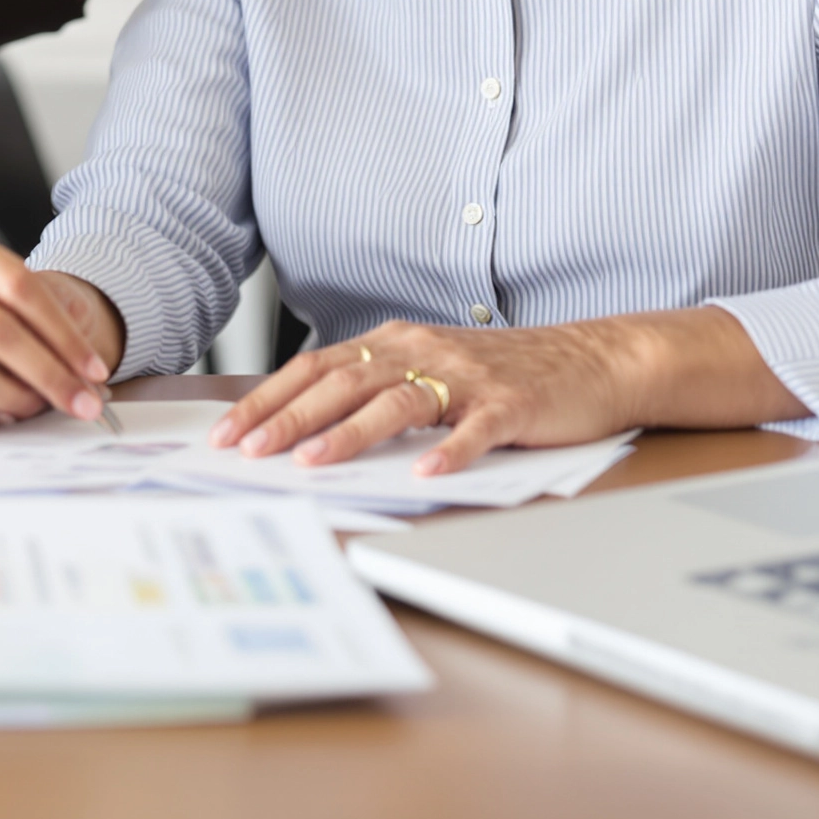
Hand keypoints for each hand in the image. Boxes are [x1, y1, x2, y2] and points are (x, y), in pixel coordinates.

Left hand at [211, 309, 804, 473]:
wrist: (591, 360)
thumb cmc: (502, 373)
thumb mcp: (429, 370)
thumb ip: (376, 389)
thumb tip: (304, 427)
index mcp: (396, 344)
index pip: (316, 368)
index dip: (269, 400)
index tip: (227, 433)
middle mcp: (423, 352)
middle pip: (343, 383)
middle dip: (289, 420)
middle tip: (248, 452)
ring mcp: (468, 378)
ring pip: (398, 404)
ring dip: (350, 434)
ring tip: (312, 465)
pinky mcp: (511, 405)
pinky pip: (476, 430)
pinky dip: (451, 452)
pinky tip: (429, 474)